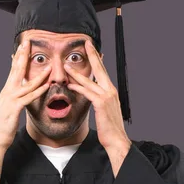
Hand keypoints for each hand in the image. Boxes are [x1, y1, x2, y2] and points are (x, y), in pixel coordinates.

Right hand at [0, 39, 50, 150]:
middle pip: (17, 70)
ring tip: (49, 65)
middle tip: (28, 42)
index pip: (13, 69)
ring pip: (26, 83)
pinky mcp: (15, 109)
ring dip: (39, 73)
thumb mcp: (9, 106)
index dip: (18, 56)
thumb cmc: (3, 124)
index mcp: (7, 89)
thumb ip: (14, 96)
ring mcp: (11, 99)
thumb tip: (20, 89)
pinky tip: (46, 85)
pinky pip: (29, 97)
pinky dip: (38, 90)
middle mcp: (7, 91)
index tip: (23, 46)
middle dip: (23, 55)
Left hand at [64, 40, 131, 167]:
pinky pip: (87, 93)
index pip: (103, 71)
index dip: (97, 59)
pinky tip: (70, 84)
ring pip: (90, 81)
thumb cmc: (110, 127)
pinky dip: (78, 88)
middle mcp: (110, 91)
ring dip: (77, 72)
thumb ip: (99, 100)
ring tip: (66, 65)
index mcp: (111, 91)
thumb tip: (93, 95)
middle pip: (100, 69)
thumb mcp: (105, 110)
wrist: (117, 140)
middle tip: (86, 43)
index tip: (92, 48)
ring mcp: (106, 97)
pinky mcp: (101, 104)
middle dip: (92, 55)